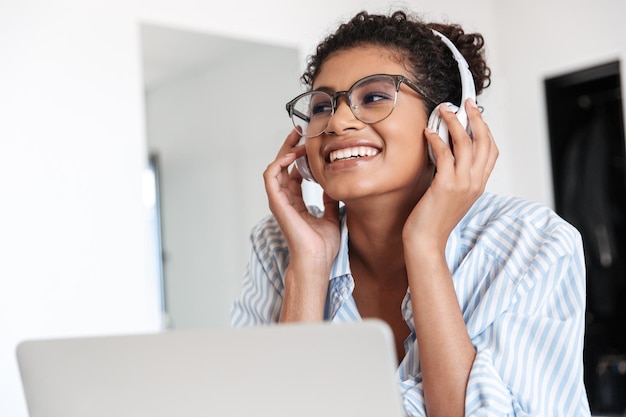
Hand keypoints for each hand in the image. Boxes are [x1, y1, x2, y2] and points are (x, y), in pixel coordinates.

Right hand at [263, 129, 340, 270]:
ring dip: (284, 151)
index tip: (310, 144)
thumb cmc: (322, 246)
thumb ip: (330, 201)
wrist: (317, 260)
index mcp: (297, 203)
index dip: (300, 157)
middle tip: (300, 132)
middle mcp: (286, 200)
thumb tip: (333, 187)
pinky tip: (290, 155)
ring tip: (296, 140)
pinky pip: (271, 177)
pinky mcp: (277, 203)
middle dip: (290, 147)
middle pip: (283, 167)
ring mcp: (280, 201)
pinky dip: (278, 163)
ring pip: (275, 168)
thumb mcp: (332, 216)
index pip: (294, 173)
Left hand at [403, 99, 497, 250]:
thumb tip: (447, 151)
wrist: (427, 242)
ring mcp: (462, 184)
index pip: (491, 151)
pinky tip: (429, 133)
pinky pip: (445, 154)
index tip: (474, 114)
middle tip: (464, 102)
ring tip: (443, 111)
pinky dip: (437, 139)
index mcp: (479, 184)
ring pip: (465, 143)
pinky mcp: (446, 186)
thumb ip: (455, 175)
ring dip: (454, 122)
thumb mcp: (453, 195)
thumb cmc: (434, 220)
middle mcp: (475, 182)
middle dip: (475, 117)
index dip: (485, 129)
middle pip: (483, 141)